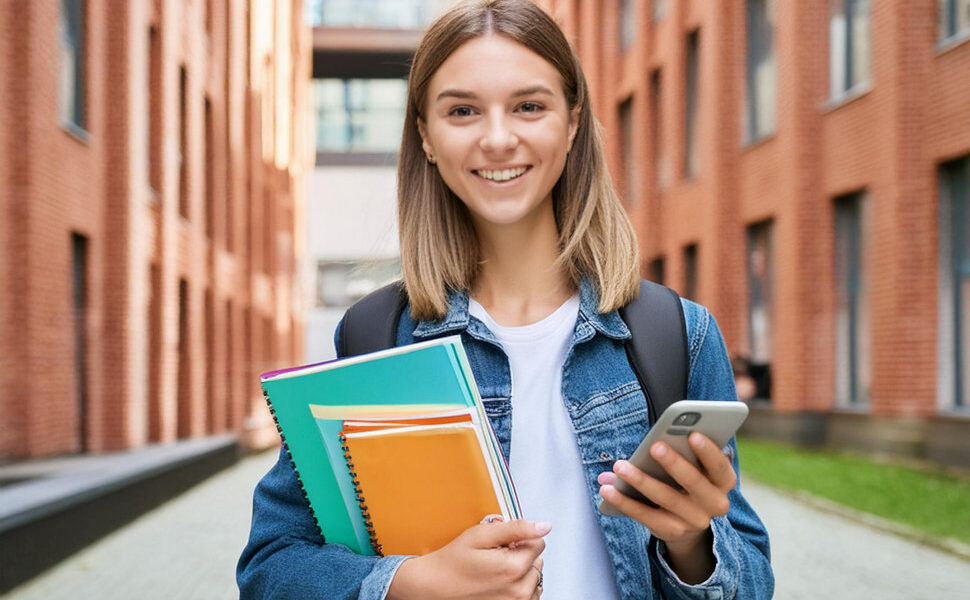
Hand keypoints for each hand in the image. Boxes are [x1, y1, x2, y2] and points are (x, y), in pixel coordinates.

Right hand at [386, 518, 548, 599]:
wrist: (434, 588)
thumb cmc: (453, 563)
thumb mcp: (481, 535)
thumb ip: (516, 528)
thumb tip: (544, 526)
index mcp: (513, 568)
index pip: (538, 543)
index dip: (519, 539)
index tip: (501, 544)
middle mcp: (519, 590)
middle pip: (537, 561)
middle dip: (520, 555)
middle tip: (495, 557)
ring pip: (534, 578)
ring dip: (521, 572)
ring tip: (495, 572)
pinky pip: (529, 595)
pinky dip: (518, 587)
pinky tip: (499, 584)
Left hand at [597, 432, 735, 582]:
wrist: (689, 523)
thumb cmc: (688, 481)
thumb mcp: (694, 466)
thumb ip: (682, 450)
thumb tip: (653, 440)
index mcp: (724, 482)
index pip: (720, 466)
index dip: (708, 452)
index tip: (693, 435)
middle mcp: (715, 504)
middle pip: (694, 481)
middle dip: (673, 462)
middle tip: (654, 447)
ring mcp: (694, 521)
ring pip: (665, 497)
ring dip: (640, 479)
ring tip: (619, 466)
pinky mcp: (672, 532)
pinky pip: (645, 516)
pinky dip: (624, 502)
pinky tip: (607, 489)